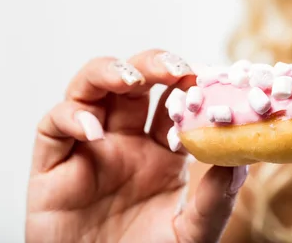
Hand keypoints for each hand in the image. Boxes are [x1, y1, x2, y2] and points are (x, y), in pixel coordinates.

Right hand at [26, 50, 247, 242]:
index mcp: (159, 152)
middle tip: (174, 69)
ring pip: (89, 88)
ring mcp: (87, 148)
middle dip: (152, 65)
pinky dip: (70, 118)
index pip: (172, 103)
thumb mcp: (190, 236)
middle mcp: (123, 141)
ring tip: (131, 80)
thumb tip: (240, 162)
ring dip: (108, 73)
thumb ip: (213, 201)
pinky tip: (93, 132)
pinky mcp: (51, 166)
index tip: (208, 79)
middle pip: (132, 83)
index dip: (187, 86)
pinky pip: (53, 126)